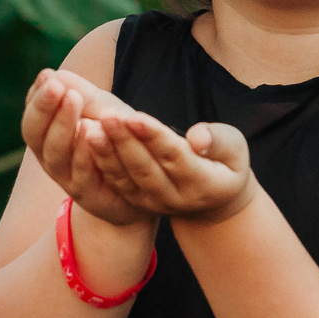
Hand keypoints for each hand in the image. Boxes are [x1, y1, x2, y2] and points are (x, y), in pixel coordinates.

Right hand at [21, 68, 155, 227]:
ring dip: (64, 127)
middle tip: (57, 87)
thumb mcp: (100, 110)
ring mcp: (69, 179)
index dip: (37, 99)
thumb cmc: (115, 138)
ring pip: (57, 156)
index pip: (33, 118)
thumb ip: (80, 93)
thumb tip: (50, 73)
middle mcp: (52, 159)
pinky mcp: (91, 196)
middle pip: (37, 137)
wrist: (140, 182)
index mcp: (48, 137)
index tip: (48, 77)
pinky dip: (85, 154)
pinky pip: (84, 176)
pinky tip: (91, 131)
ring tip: (73, 101)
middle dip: (45, 110)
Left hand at [86, 109, 255, 224]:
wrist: (214, 202)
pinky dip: (98, 161)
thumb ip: (219, 141)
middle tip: (105, 115)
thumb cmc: (227, 164)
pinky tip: (83, 138)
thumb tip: (197, 138)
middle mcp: (174, 197)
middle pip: (144, 168)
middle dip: (123, 142)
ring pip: (125, 177)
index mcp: (202, 182)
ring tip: (87, 126)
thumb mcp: (235, 150)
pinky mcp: (136, 201)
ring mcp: (153, 203)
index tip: (134, 115)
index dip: (153, 137)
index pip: (174, 157)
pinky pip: (115, 181)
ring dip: (105, 152)